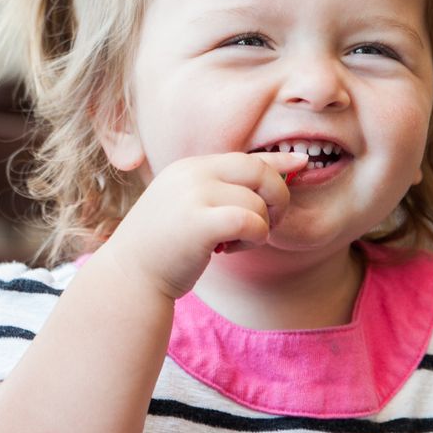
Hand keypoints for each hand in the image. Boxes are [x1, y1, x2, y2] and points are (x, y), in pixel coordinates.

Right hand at [101, 151, 305, 301]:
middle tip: (266, 223)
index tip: (302, 163)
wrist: (130, 276)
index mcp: (190, 168)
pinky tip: (231, 249)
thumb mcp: (189, 209)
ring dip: (259, 228)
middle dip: (277, 197)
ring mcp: (193, 194)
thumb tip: (267, 182)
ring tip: (234, 244)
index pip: (245, 157)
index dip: (278, 160)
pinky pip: (251, 222)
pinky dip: (253, 238)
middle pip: (259, 171)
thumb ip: (218, 192)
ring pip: (258, 203)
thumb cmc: (164, 248)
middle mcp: (192, 173)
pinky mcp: (199, 221)